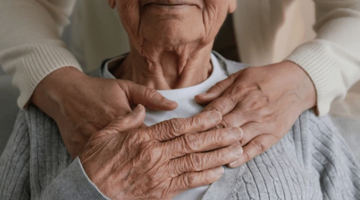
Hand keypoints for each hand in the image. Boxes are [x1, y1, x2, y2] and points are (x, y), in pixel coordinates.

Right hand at [31, 67, 177, 157]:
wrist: (64, 94)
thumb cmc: (97, 90)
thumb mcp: (125, 87)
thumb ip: (150, 96)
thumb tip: (173, 105)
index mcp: (125, 118)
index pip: (149, 137)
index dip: (160, 144)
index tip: (168, 148)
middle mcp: (110, 133)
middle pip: (134, 153)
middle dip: (149, 159)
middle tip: (155, 162)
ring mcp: (93, 144)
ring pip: (117, 163)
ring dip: (129, 167)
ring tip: (138, 169)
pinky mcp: (80, 152)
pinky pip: (97, 167)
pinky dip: (107, 169)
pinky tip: (117, 173)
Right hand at [80, 105, 242, 199]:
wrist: (89, 192)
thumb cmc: (95, 162)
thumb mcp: (105, 133)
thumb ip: (127, 120)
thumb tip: (143, 110)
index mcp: (143, 138)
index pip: (178, 126)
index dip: (200, 120)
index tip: (216, 115)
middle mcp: (155, 155)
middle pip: (192, 142)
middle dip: (218, 136)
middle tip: (236, 130)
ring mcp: (159, 174)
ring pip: (194, 162)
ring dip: (218, 155)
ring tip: (236, 149)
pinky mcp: (161, 192)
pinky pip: (187, 183)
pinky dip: (204, 177)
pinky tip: (218, 171)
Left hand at [195, 61, 315, 166]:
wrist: (297, 83)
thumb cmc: (265, 78)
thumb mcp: (241, 75)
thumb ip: (218, 88)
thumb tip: (198, 99)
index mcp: (240, 92)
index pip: (215, 109)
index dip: (199, 120)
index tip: (188, 129)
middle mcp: (251, 108)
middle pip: (223, 125)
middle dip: (206, 136)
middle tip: (191, 145)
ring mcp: (263, 122)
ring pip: (238, 138)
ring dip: (221, 148)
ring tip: (205, 157)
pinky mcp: (274, 133)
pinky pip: (256, 147)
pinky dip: (243, 156)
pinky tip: (230, 162)